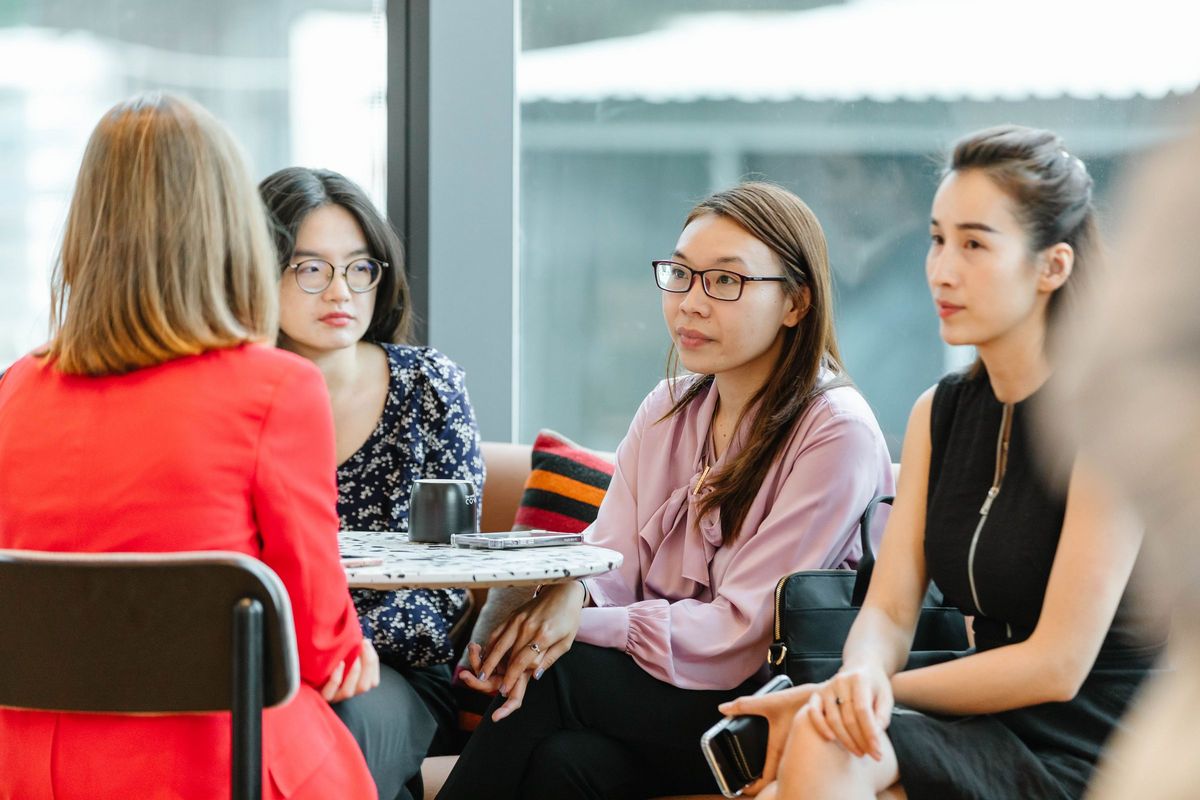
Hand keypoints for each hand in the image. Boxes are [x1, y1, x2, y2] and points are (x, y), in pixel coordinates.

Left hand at [321, 638, 379, 702]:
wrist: (302, 672)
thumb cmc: (324, 662)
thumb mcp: (341, 656)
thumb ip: (353, 651)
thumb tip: (364, 640)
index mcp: (355, 684)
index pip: (373, 681)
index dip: (373, 663)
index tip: (367, 644)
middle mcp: (346, 692)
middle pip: (364, 686)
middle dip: (367, 665)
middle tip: (363, 646)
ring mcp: (333, 697)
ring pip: (349, 692)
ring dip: (354, 673)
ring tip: (354, 657)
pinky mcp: (319, 696)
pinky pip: (329, 692)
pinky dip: (336, 678)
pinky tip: (339, 664)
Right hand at [458, 581, 585, 720]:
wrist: (563, 590)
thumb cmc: (568, 618)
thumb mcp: (566, 642)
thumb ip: (550, 659)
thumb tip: (534, 676)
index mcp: (543, 636)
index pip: (522, 662)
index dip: (511, 678)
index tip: (505, 690)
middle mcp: (527, 627)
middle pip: (508, 655)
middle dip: (498, 673)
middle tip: (489, 686)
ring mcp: (518, 620)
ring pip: (498, 644)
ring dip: (488, 660)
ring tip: (481, 674)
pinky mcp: (513, 615)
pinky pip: (497, 631)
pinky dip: (489, 644)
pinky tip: (484, 655)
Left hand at [717, 683, 817, 794]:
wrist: (830, 699)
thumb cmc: (800, 701)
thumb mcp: (768, 702)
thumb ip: (745, 705)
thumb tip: (724, 708)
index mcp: (778, 750)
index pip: (765, 781)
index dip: (752, 789)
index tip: (743, 789)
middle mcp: (790, 756)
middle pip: (774, 781)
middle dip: (761, 785)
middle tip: (749, 781)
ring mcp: (799, 754)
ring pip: (785, 772)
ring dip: (773, 775)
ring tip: (759, 771)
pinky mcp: (806, 748)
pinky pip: (794, 763)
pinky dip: (785, 765)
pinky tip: (777, 753)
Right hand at [806, 664, 891, 759]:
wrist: (861, 667)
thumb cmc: (875, 686)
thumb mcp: (886, 696)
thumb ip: (882, 716)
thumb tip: (874, 738)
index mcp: (860, 680)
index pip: (863, 711)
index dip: (870, 733)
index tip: (878, 752)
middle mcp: (841, 681)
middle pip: (848, 718)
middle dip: (861, 741)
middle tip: (871, 755)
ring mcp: (827, 687)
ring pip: (833, 719)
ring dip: (846, 741)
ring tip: (859, 752)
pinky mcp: (817, 693)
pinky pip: (813, 712)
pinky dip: (820, 727)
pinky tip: (831, 739)